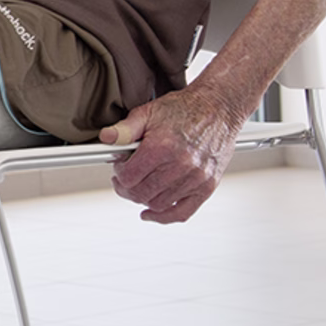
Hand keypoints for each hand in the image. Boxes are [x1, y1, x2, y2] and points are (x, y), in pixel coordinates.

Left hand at [100, 89, 242, 224]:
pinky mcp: (208, 186)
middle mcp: (181, 165)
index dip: (119, 174)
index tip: (120, 168)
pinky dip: (164, 217)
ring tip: (139, 187)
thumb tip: (106, 139)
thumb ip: (125, 129)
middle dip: (126, 188)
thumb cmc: (185, 109)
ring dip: (143, 199)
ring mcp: (196, 178)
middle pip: (141, 193)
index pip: (129, 177)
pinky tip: (151, 213)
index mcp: (163, 147)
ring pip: (158, 204)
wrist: (219, 108)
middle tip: (124, 180)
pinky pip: (183, 212)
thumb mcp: (148, 112)